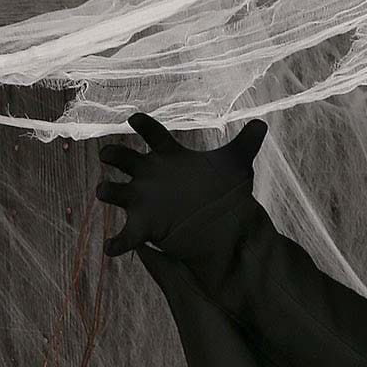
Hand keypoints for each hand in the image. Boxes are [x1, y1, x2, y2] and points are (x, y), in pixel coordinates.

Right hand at [97, 110, 267, 257]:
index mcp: (169, 156)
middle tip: (107, 153)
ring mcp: (144, 200)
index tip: (134, 119)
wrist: (224, 227)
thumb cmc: (224, 191)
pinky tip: (110, 248)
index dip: (143, 126)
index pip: (154, 136)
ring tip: (103, 191)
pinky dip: (116, 242)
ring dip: (107, 191)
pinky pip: (127, 235)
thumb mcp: (236, 166)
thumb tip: (262, 123)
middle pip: (125, 158)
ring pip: (116, 192)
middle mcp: (151, 175)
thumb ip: (246, 143)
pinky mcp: (145, 226)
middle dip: (114, 154)